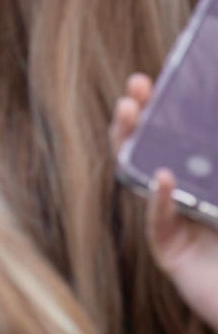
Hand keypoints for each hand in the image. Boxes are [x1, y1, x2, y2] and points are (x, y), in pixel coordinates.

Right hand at [112, 74, 217, 329]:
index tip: (158, 80)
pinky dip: (159, 200)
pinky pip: (159, 223)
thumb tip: (186, 160)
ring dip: (132, 146)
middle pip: (151, 151)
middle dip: (140, 117)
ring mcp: (173, 224)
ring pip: (143, 180)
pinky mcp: (171, 253)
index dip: (165, 110)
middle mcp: (183, 198)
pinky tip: (163, 178)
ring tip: (130, 114)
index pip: (179, 140)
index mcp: (203, 182)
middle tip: (136, 88)